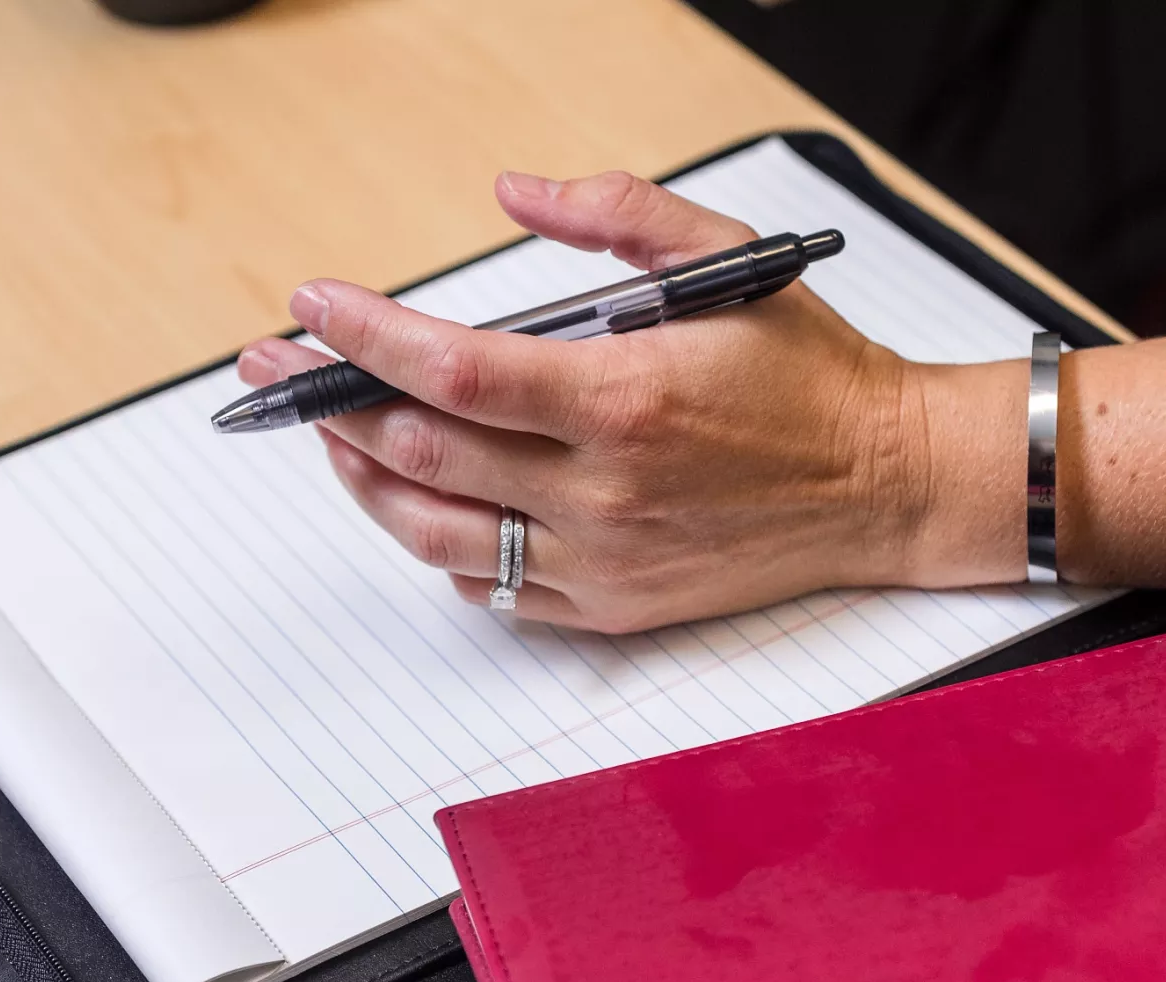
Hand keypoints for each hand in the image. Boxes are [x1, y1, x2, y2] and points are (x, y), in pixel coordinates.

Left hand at [237, 170, 1026, 631]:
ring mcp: (604, 559)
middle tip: (278, 369)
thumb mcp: (728, 260)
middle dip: (328, 405)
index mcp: (625, 400)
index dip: (363, 337)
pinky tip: (426, 502)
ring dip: (366, 482)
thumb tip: (513, 192)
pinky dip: (440, 544)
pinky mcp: (614, 605)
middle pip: (421, 453)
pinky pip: (492, 587)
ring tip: (334, 436)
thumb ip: (615, 213)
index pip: (451, 370)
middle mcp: (604, 492)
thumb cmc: (811, 377)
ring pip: (436, 534)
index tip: (312, 308)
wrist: (887, 483)